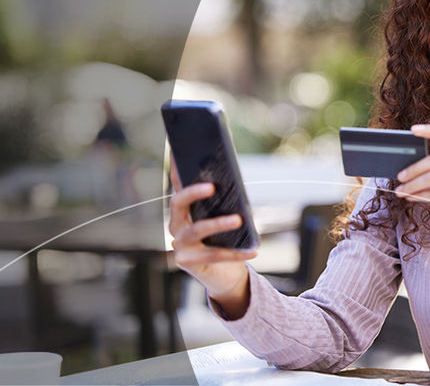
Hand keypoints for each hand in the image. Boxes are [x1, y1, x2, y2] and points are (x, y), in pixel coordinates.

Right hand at [167, 154, 256, 315]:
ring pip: (197, 229)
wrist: (225, 277)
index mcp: (183, 211)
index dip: (177, 169)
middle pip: (178, 203)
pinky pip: (214, 255)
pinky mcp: (188, 263)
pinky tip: (253, 250)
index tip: (180, 153)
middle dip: (193, 193)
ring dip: (218, 223)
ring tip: (238, 219)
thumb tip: (232, 179)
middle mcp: (176, 226)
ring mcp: (180, 245)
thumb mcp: (224, 218)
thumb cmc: (226, 242)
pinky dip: (236, 254)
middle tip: (212, 186)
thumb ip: (224, 202)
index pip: (178, 185)